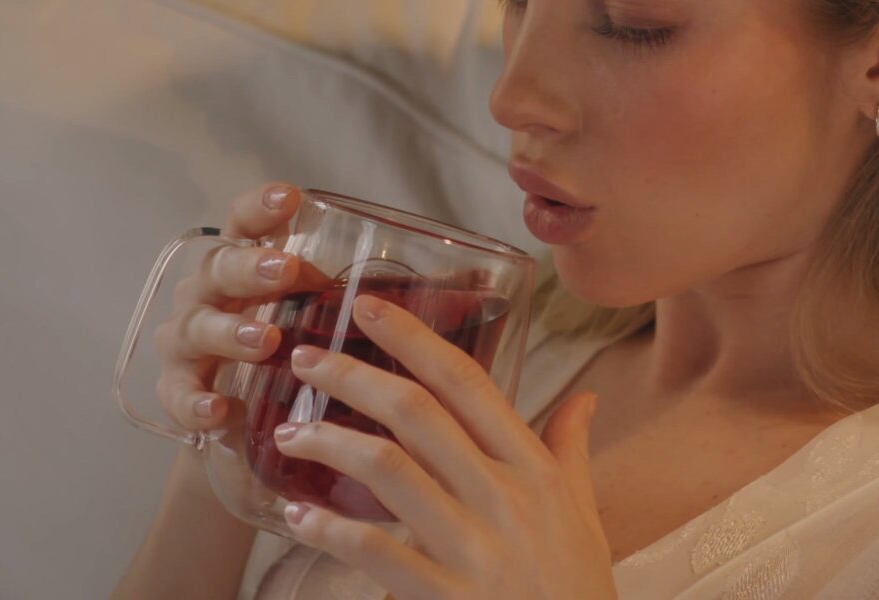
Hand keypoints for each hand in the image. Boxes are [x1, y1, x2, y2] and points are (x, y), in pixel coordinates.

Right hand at [150, 181, 327, 435]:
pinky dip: (196, 402)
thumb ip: (338, 295)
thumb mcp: (311, 316)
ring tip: (265, 340)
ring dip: (230, 332)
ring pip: (196, 327)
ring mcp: (185, 343)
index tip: (290, 198)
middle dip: (248, 268)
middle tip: (283, 269)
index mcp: (239, 265)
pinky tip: (219, 409)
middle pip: (217, 268)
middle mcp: (205, 295)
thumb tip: (412, 281)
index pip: (242, 224)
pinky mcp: (176, 393)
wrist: (242, 423)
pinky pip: (179, 395)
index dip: (260, 208)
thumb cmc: (281, 350)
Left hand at [271, 294, 615, 599]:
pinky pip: (375, 550)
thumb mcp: (584, 513)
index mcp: (533, 468)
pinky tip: (300, 518)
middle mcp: (503, 495)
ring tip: (293, 435)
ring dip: (330, 444)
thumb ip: (571, 449)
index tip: (369, 307)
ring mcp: (472, 546)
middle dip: (353, 376)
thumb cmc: (575, 588)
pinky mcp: (444, 594)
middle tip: (306, 359)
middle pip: (416, 412)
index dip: (414, 339)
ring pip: (388, 469)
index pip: (468, 383)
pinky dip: (331, 531)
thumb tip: (585, 396)